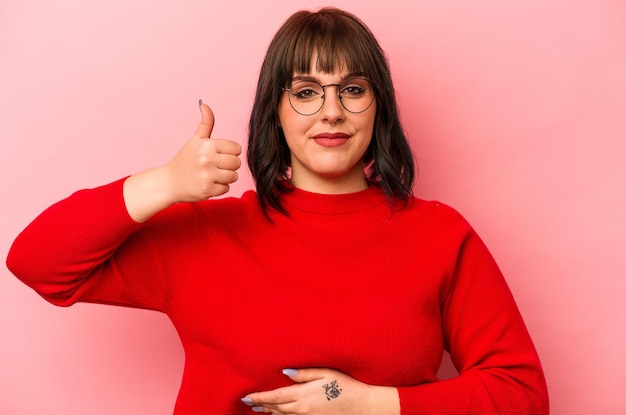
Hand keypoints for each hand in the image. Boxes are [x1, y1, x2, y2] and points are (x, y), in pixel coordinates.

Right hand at [123, 101, 241, 222]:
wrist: (169, 182)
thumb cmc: (184, 160)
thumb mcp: (195, 140)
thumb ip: (205, 123)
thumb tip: (204, 104)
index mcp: (207, 145)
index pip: (236, 148)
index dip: (229, 153)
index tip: (218, 156)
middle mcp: (207, 159)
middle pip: (237, 163)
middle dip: (228, 166)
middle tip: (214, 167)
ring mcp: (208, 175)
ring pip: (233, 176)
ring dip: (224, 178)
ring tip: (211, 175)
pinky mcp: (208, 190)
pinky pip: (226, 189)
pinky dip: (218, 188)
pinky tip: (207, 184)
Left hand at [241, 368, 398, 414]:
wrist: (361, 405)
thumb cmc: (345, 385)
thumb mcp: (325, 373)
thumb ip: (303, 373)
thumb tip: (285, 372)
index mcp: (303, 394)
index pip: (275, 396)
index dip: (260, 397)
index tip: (247, 396)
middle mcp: (302, 408)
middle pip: (276, 407)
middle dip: (260, 404)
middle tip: (247, 402)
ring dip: (268, 412)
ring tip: (257, 409)